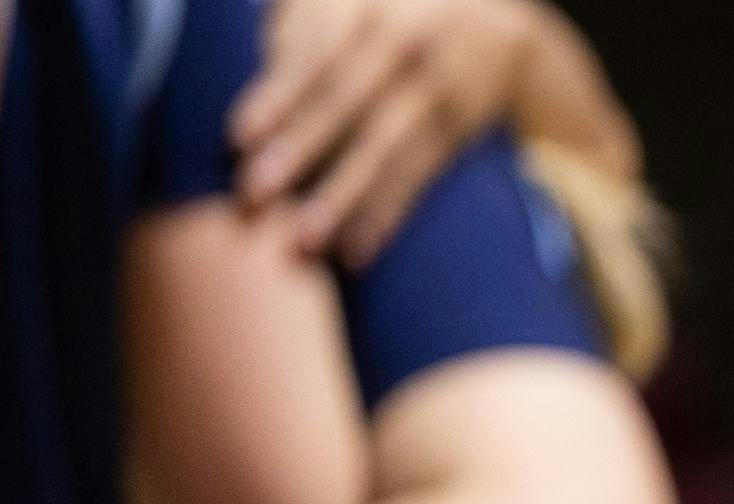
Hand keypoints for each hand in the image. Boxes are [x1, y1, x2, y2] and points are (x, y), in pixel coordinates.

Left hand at [229, 0, 539, 266]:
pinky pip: (418, 174)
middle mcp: (401, 37)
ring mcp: (434, 85)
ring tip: (305, 242)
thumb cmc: (388, 19)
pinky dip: (386, 214)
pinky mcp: (457, 126)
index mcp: (360, 6)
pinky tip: (357, 250)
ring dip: (341, 197)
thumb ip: (299, 30)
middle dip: (299, 149)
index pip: (315, 51)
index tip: (240, 139)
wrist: (493, 26)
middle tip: (256, 194)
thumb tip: (255, 91)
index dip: (277, 95)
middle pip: (344, 98)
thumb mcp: (348, 7)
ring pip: (383, 146)